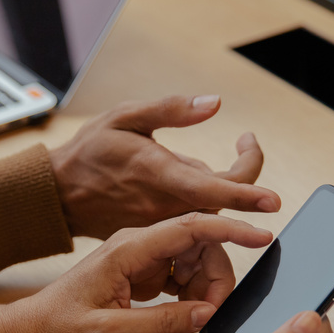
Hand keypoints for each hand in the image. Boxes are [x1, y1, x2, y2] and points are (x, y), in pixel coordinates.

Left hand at [6, 213, 272, 332]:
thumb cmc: (58, 331)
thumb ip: (164, 322)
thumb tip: (208, 314)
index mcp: (128, 248)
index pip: (191, 227)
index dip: (231, 229)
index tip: (262, 235)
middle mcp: (136, 245)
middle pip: (199, 243)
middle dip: (218, 274)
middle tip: (217, 311)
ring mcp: (138, 258)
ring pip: (191, 260)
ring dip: (204, 287)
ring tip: (194, 318)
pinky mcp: (138, 274)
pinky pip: (178, 275)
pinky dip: (190, 294)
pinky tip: (182, 314)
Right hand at [49, 95, 280, 238]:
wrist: (60, 194)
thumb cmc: (90, 151)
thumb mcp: (124, 117)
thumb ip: (171, 110)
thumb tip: (214, 103)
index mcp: (160, 175)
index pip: (213, 191)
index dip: (246, 196)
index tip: (273, 201)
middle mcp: (166, 205)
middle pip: (223, 198)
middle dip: (245, 172)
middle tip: (246, 142)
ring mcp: (164, 221)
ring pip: (211, 207)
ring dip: (227, 184)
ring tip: (233, 153)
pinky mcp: (161, 228)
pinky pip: (196, 216)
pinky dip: (210, 198)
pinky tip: (203, 178)